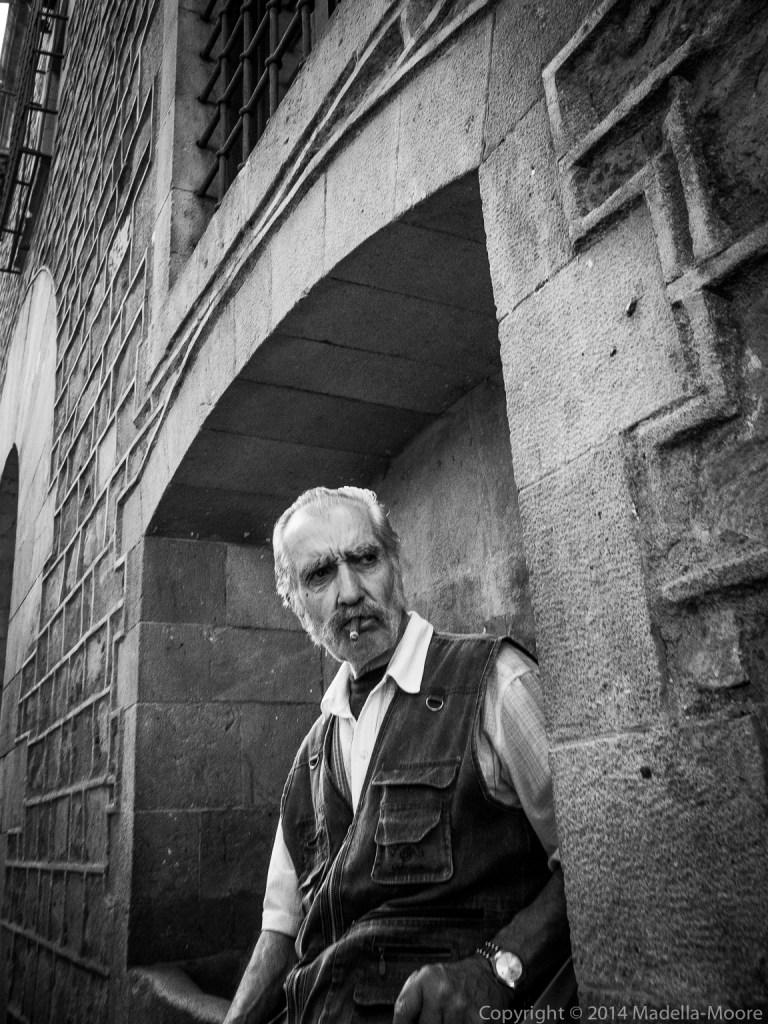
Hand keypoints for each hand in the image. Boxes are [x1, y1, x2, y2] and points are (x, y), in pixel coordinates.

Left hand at [392, 955, 513, 1023]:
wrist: (489, 973)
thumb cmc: (456, 978)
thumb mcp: (427, 977)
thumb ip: (410, 998)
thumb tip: (399, 1023)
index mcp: (428, 980)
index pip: (404, 1010)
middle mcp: (444, 993)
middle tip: (433, 1019)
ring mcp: (462, 1009)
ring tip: (446, 1018)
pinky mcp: (479, 1023)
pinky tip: (457, 1021)